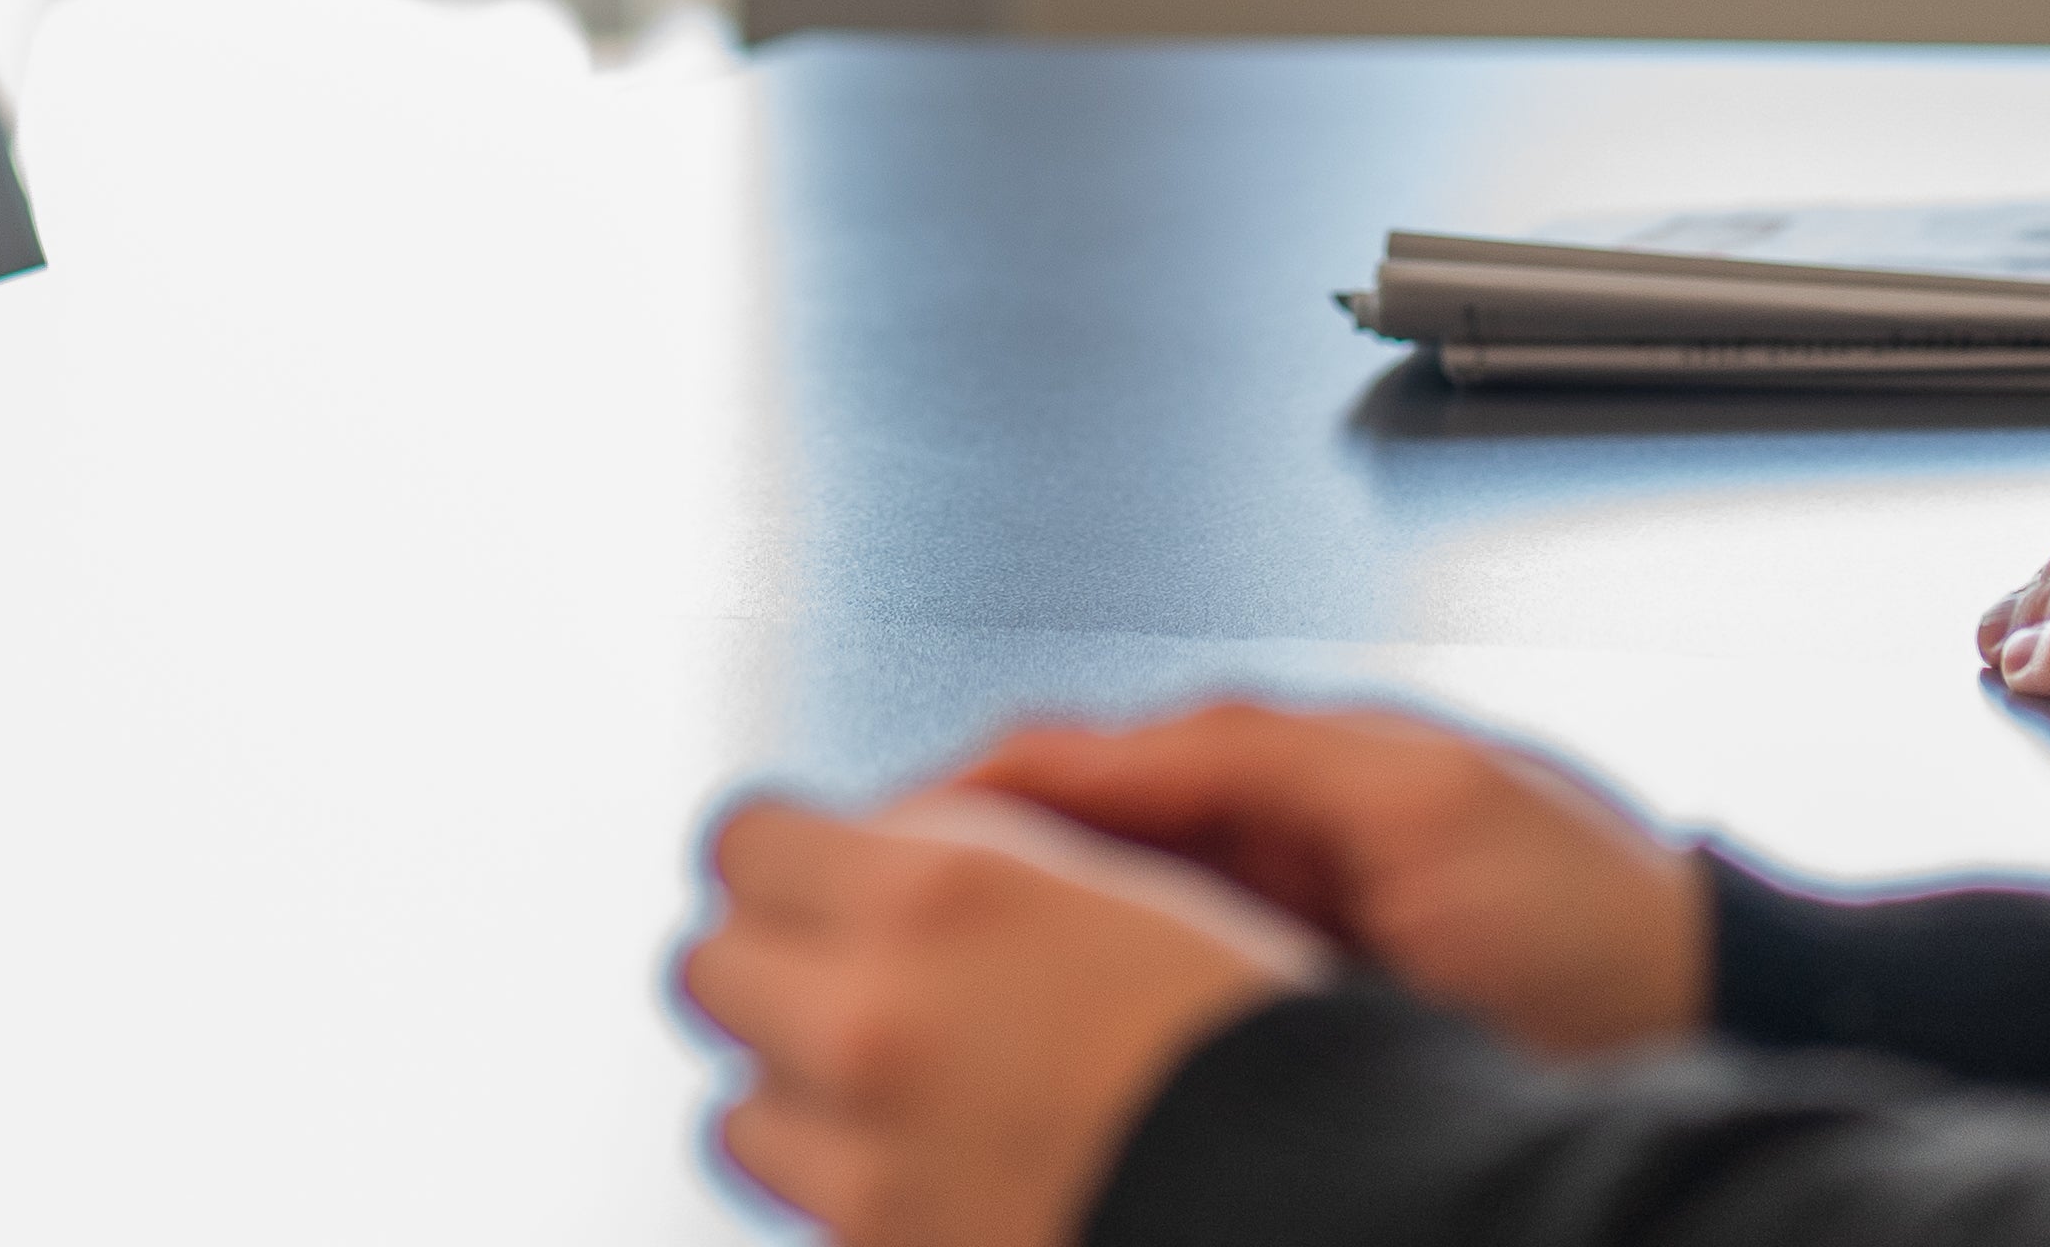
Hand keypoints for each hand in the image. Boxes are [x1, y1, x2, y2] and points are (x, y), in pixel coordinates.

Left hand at [678, 788, 1319, 1246]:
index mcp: (938, 894)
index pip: (746, 840)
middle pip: (707, 971)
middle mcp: (875, 1023)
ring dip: (799, 1100)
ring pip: (741, 1116)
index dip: (791, 856)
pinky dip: (852, 1202)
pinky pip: (814, 1220)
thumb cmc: (1267, 1048)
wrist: (1342, 1218)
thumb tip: (890, 852)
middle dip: (773, 970)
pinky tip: (939, 1184)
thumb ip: (979, 866)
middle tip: (851, 981)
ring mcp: (871, 1172)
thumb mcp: (1126, 893)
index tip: (829, 874)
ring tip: (894, 1101)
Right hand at [944, 701, 1703, 1059]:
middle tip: (867, 927)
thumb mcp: (1416, 794)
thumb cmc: (1596, 910)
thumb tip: (1089, 749)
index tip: (872, 842)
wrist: (1708, 1013)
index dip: (961, 794)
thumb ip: (1255, 751)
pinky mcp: (1296, 1013)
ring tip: (938, 996)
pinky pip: (1164, 995)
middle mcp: (1263, 839)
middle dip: (961, 874)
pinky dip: (1094, 1009)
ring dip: (1018, 946)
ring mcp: (1275, 928)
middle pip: (1062, 842)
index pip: (1071, 760)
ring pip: (1100, 924)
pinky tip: (1052, 1054)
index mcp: (1279, 765)